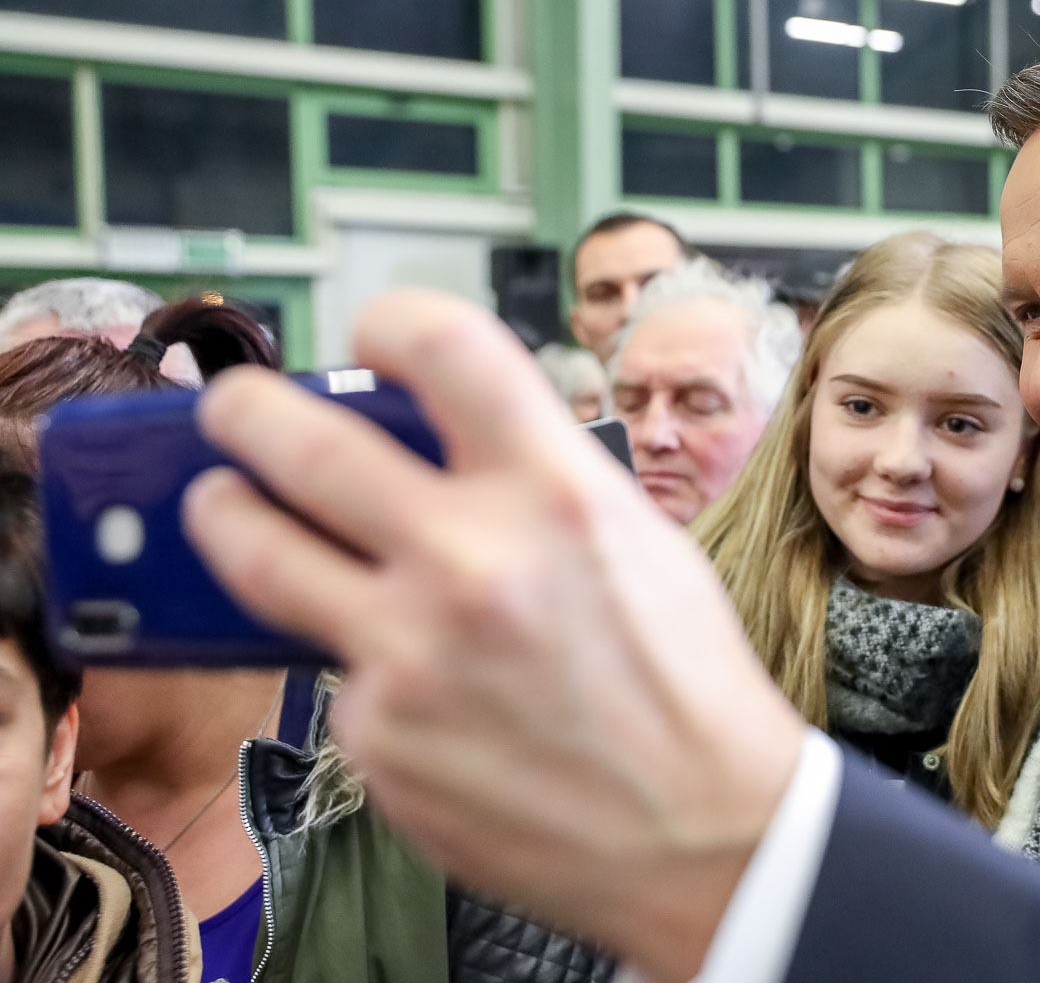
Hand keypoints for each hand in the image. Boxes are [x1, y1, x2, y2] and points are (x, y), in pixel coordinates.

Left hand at [181, 290, 805, 980]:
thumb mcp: (639, 544)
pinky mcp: (376, 736)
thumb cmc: (683, 686)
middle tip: (235, 410)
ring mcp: (409, 653)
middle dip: (246, 409)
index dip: (389, 321)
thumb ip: (536, 482)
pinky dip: (358, 663)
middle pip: (299, 438)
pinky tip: (410, 684)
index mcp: (556, 493)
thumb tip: (438, 443)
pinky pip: (333, 673)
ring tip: (225, 507)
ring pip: (256, 550)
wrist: (702, 831)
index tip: (370, 339)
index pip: (442, 343)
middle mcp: (472, 560)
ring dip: (226, 513)